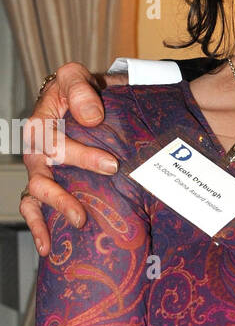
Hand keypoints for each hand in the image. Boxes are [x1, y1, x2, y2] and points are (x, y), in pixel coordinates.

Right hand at [20, 61, 119, 255]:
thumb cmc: (78, 90)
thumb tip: (92, 117)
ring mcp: (40, 170)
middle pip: (41, 177)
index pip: (54, 143)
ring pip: (35, 196)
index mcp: (40, 124)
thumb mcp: (75, 77)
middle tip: (83, 214)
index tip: (111, 165)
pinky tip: (48, 248)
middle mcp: (36, 151)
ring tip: (74, 228)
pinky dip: (38, 227)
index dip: (81, 155)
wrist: (83, 100)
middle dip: (61, 197)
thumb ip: (81, 90)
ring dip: (52, 214)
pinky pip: (33, 208)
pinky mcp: (48, 184)